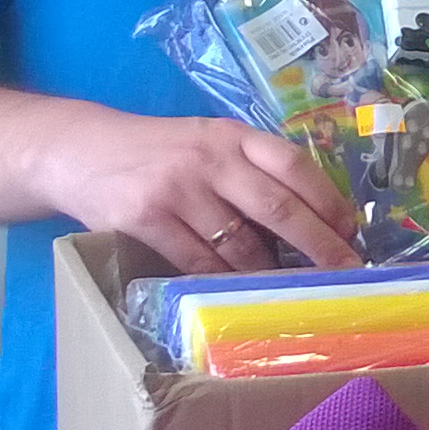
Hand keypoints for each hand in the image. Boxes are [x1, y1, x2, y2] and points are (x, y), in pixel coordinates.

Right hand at [38, 106, 361, 274]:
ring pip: (241, 244)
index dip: (329, 201)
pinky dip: (222, 282)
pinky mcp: (146, 218)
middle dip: (319, 245)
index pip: (294, 165)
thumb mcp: (205, 144)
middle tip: (346, 272)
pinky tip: (237, 293)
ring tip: (292, 291)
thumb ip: (249, 170)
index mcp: (231, 136)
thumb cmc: (155, 154)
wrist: (77, 151)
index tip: (352, 232)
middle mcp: (209, 158)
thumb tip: (312, 218)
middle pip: (279, 208)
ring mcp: (177, 188)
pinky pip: (198, 262)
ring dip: (271, 273)